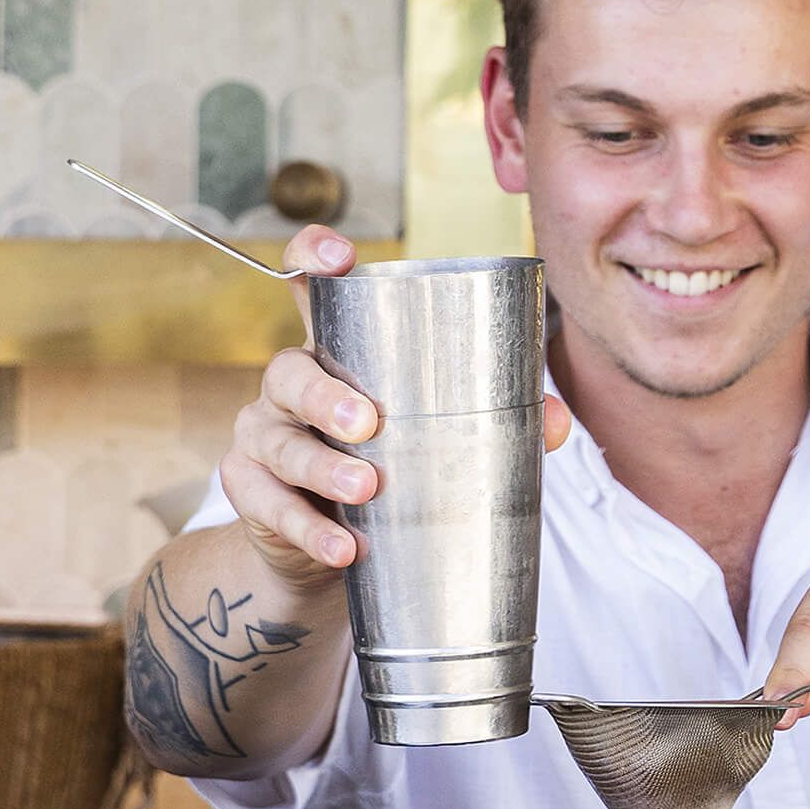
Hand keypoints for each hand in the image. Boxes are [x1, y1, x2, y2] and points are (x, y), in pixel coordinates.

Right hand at [219, 223, 570, 590]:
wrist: (335, 551)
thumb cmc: (397, 467)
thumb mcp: (443, 438)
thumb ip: (502, 423)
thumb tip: (558, 421)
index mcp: (339, 353)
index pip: (311, 289)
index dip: (312, 259)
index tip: (336, 258)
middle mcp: (292, 386)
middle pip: (291, 371)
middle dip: (325, 396)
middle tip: (366, 424)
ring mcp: (265, 437)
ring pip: (280, 442)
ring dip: (322, 468)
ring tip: (365, 490)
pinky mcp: (251, 491)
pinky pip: (269, 506)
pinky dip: (309, 530)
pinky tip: (342, 548)